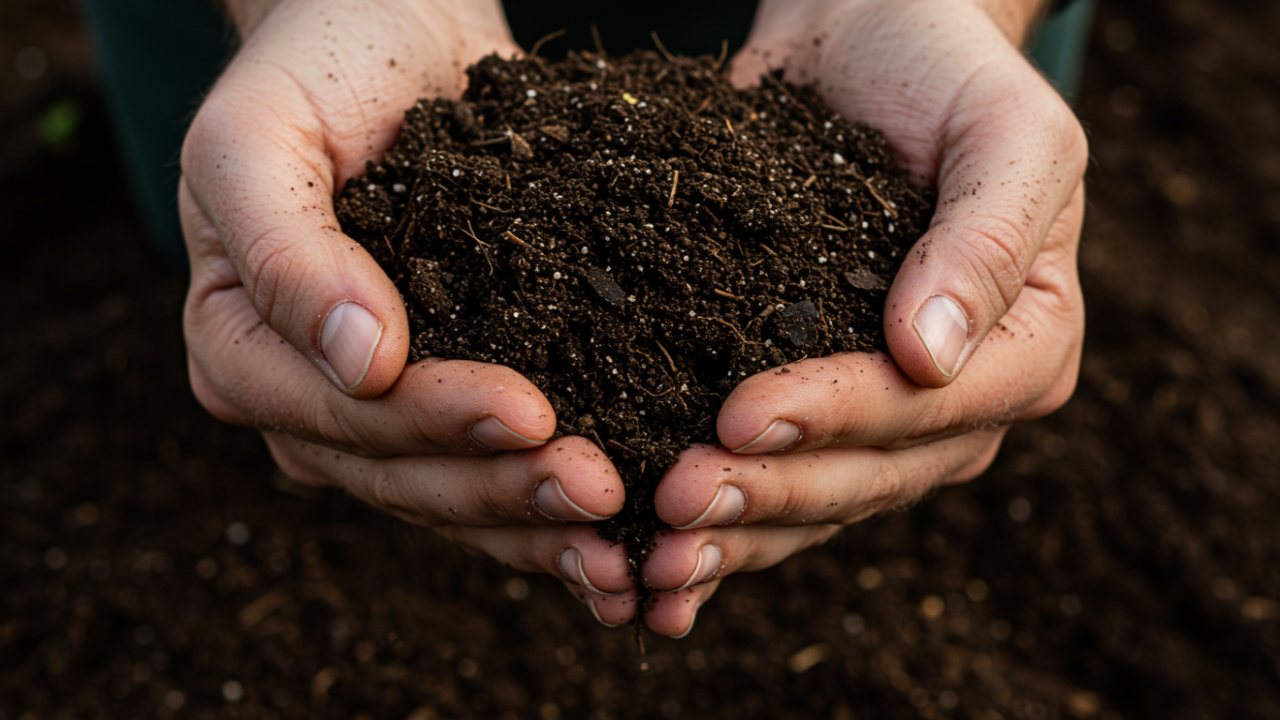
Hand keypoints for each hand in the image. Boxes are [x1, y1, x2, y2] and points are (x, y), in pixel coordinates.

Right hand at [180, 0, 637, 622]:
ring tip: (623, 534)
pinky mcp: (448, 399)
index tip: (531, 413)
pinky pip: (493, 468)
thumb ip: (284, 249)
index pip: (333, 414)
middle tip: (601, 488)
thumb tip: (357, 360)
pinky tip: (619, 538)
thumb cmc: (316, 70)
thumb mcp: (260, 136)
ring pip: (451, 494)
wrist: (391, 36)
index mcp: (241, 343)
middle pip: (398, 475)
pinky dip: (550, 507)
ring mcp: (376, 410)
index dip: (432, 422)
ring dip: (535, 521)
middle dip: (501, 489)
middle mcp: (303, 396)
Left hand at [636, 0, 1087, 636]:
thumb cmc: (945, 73)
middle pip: (867, 476)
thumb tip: (931, 359)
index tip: (740, 417)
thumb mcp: (1004, 130)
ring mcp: (878, 416)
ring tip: (648, 559)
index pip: (932, 406)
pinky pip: (766, 475)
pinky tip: (643, 561)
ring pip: (812, 499)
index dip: (838, 418)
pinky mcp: (807, 406)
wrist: (869, 44)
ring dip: (732, 534)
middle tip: (674, 505)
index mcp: (1025, 346)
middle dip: (768, 494)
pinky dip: (715, 526)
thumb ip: (987, 240)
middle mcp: (955, 402)